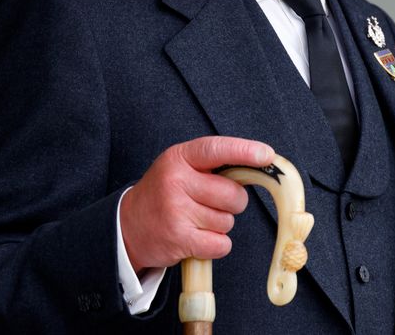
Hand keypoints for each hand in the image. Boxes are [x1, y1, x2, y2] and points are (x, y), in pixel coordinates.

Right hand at [120, 136, 274, 271]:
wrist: (128, 226)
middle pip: (233, 194)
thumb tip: (261, 163)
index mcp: (179, 158)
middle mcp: (176, 182)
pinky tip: (197, 237)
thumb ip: (214, 164)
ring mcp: (176, 211)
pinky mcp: (178, 239)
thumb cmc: (166, 193)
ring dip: (219, 224)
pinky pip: (221, 244)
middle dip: (232, 202)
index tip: (266, 155)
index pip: (217, 149)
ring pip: (228, 221)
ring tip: (195, 219)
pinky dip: (216, 245)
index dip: (245, 151)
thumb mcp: (181, 167)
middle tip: (210, 203)